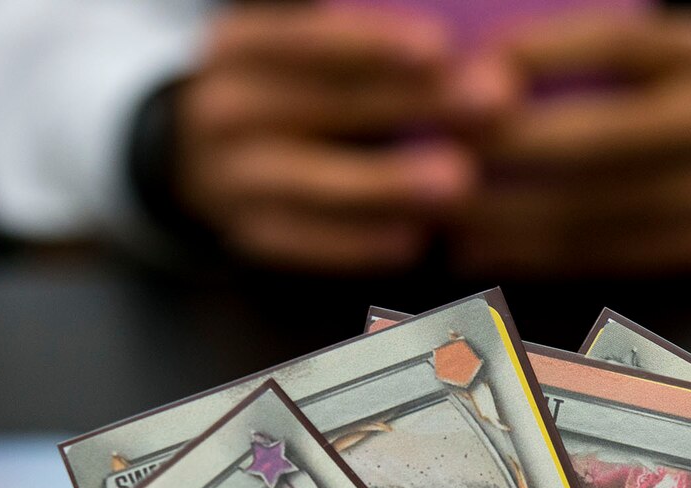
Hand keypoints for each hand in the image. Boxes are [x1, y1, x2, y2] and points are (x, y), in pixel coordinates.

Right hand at [170, 8, 513, 271]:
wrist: (201, 158)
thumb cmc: (285, 92)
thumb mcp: (301, 56)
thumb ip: (362, 53)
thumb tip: (451, 52)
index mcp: (236, 49)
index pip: (307, 40)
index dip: (374, 43)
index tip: (441, 47)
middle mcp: (222, 112)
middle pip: (325, 107)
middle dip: (412, 104)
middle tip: (489, 104)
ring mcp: (228, 180)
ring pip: (313, 182)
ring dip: (389, 181)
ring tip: (461, 181)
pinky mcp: (247, 236)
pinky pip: (305, 244)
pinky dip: (360, 243)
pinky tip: (416, 240)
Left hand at [452, 11, 690, 275]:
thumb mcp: (677, 45)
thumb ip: (598, 50)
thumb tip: (476, 64)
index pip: (612, 45)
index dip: (534, 60)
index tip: (460, 76)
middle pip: (594, 139)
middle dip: (502, 148)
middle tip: (428, 150)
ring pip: (588, 210)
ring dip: (501, 214)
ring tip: (433, 209)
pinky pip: (600, 255)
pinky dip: (530, 254)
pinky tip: (474, 248)